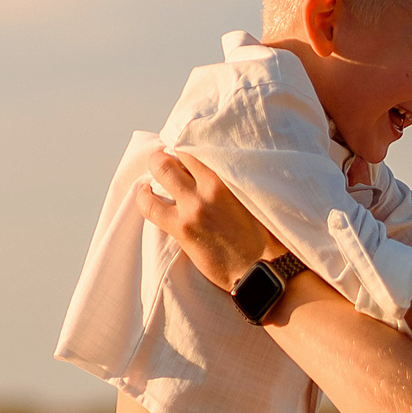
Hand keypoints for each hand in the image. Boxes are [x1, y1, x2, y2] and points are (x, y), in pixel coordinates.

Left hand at [137, 148, 281, 291]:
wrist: (263, 270)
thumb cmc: (268, 236)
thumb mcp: (258, 198)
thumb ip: (240, 180)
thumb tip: (226, 166)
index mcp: (231, 176)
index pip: (200, 145)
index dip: (187, 142)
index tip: (184, 145)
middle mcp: (211, 186)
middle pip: (178, 153)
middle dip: (168, 152)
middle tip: (166, 155)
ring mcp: (194, 206)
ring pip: (161, 170)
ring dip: (156, 166)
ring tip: (155, 170)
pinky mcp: (182, 229)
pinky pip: (149, 205)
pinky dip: (143, 195)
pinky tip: (144, 193)